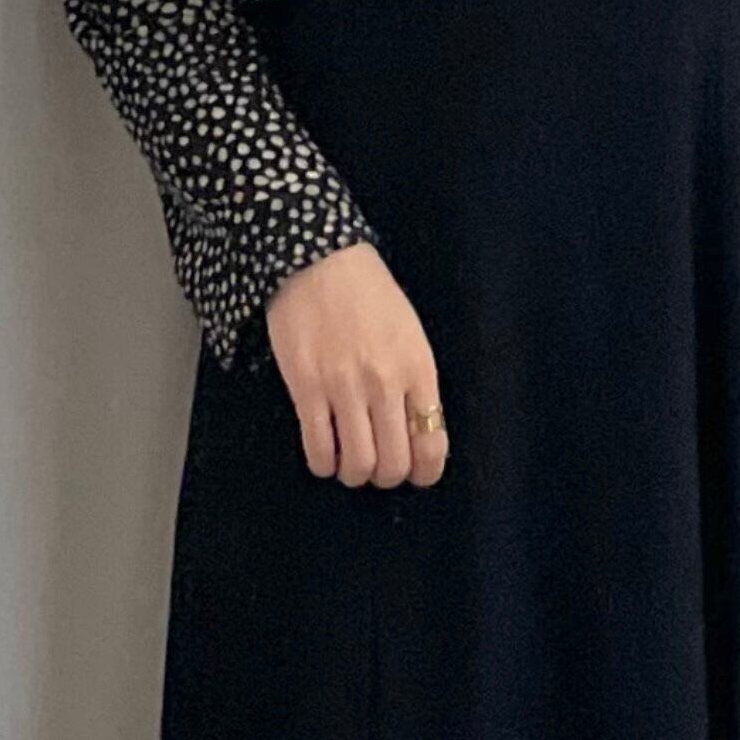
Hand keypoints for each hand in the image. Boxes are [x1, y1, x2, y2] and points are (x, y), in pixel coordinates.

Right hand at [265, 245, 449, 489]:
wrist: (318, 263)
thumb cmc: (370, 296)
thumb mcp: (411, 337)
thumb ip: (416, 383)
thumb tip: (415, 430)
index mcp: (418, 370)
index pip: (432, 442)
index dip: (425, 472)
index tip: (417, 476)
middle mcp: (386, 385)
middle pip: (394, 463)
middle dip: (387, 476)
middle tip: (378, 468)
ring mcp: (345, 389)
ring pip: (357, 463)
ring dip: (355, 474)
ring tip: (350, 464)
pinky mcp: (307, 388)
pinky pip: (317, 447)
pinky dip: (323, 464)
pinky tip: (324, 458)